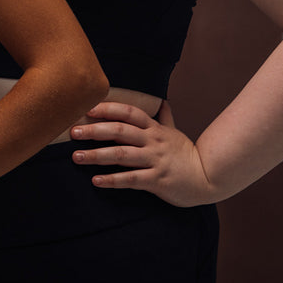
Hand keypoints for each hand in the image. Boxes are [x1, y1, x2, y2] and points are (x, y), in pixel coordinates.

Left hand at [70, 101, 218, 206]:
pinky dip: (113, 180)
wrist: (209, 178)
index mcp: (155, 128)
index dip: (107, 108)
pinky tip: (96, 181)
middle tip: (72, 132)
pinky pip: (132, 179)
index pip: (128, 112)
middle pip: (119, 131)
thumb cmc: (186, 155)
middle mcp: (153, 141)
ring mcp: (155, 161)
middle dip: (94, 130)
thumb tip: (162, 101)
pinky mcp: (158, 180)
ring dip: (97, 155)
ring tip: (76, 157)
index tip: (87, 109)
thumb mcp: (175, 133)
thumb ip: (165, 118)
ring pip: (122, 155)